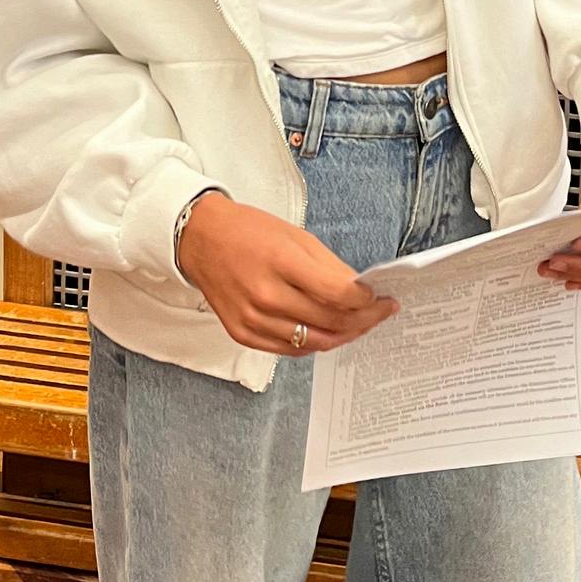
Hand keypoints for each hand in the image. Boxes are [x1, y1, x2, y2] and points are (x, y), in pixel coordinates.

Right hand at [176, 196, 396, 355]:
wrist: (200, 240)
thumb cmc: (249, 231)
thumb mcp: (296, 236)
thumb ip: (329, 267)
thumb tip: (359, 291)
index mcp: (282, 262)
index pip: (338, 294)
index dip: (366, 300)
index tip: (380, 297)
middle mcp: (266, 296)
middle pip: (330, 322)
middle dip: (363, 320)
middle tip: (380, 313)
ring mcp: (253, 320)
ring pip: (314, 342)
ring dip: (344, 335)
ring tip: (360, 325)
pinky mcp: (243, 335)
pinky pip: (291, 350)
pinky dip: (315, 343)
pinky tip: (329, 332)